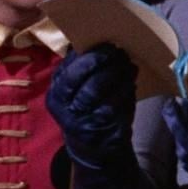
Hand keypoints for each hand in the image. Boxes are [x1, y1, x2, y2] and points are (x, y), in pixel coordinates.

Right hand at [46, 44, 138, 168]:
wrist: (93, 148)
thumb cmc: (85, 111)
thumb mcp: (73, 93)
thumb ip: (78, 71)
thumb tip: (92, 40)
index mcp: (56, 96)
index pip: (68, 71)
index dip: (87, 56)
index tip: (104, 45)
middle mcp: (65, 110)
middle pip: (84, 80)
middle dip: (103, 63)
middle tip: (119, 52)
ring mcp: (84, 120)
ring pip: (100, 90)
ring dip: (117, 74)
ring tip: (128, 64)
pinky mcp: (103, 128)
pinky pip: (116, 104)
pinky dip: (126, 90)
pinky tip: (131, 82)